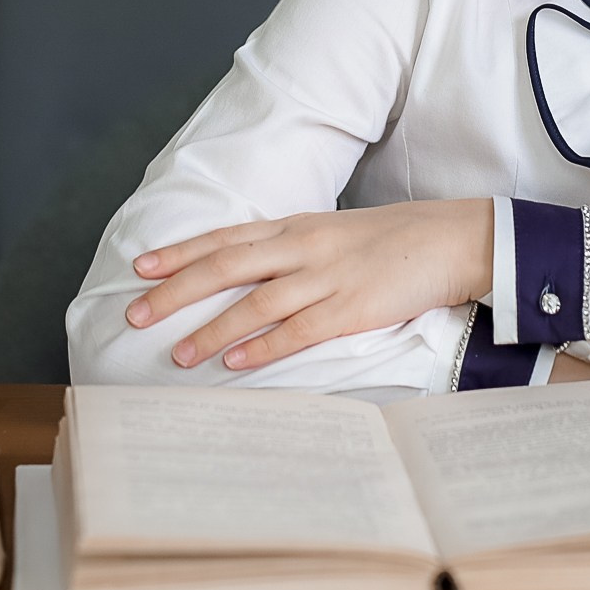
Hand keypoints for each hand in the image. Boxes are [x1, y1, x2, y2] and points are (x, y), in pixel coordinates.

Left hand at [126, 200, 492, 371]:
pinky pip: (299, 330)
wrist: (452, 238)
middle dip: (177, 290)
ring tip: (178, 353)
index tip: (142, 266)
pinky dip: (264, 347)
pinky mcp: (353, 308)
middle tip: (136, 313)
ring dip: (213, 329)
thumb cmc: (393, 240)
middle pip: (226, 266)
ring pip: (255, 302)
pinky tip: (236, 363)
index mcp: (297, 226)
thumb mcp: (334, 232)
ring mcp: (327, 277)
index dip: (181, 252)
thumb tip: (251, 271)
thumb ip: (292, 248)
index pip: (226, 237)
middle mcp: (303, 247)